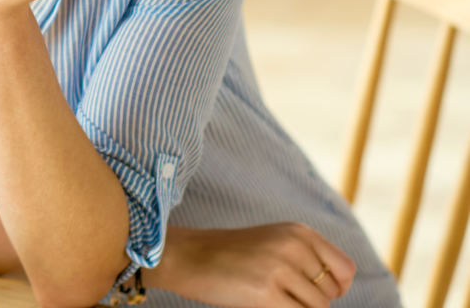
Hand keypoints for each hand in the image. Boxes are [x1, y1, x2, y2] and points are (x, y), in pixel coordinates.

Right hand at [150, 223, 356, 306]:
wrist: (186, 256)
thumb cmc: (230, 255)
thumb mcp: (273, 242)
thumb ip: (306, 257)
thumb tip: (340, 288)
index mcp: (299, 232)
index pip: (345, 268)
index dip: (337, 287)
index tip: (316, 292)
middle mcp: (294, 246)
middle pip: (331, 292)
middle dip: (312, 301)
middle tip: (281, 294)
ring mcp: (281, 269)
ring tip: (268, 297)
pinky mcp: (267, 293)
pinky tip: (264, 303)